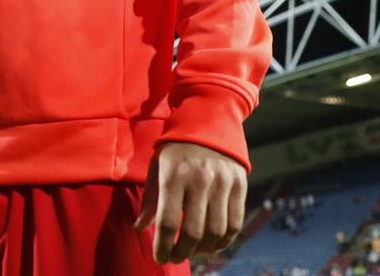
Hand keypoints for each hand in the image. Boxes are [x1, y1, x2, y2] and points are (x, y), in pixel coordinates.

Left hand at [133, 141, 246, 263]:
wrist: (209, 120)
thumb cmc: (177, 147)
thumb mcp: (158, 166)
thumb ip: (150, 198)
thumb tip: (140, 228)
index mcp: (174, 175)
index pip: (168, 221)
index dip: (163, 246)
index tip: (160, 258)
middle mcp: (199, 179)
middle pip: (193, 231)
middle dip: (182, 252)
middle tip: (176, 257)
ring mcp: (222, 182)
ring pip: (216, 231)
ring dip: (204, 249)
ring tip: (193, 251)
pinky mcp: (239, 185)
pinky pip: (235, 222)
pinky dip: (225, 240)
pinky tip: (213, 244)